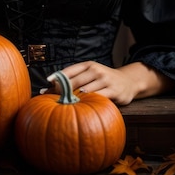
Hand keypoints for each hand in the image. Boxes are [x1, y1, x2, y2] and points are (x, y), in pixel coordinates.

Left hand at [45, 60, 174, 105]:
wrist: (128, 82)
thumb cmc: (104, 80)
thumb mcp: (91, 74)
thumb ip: (76, 78)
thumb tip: (51, 86)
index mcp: (88, 65)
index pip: (70, 70)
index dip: (58, 77)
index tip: (46, 84)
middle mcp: (96, 70)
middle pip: (75, 81)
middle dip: (63, 91)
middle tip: (55, 99)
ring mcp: (105, 80)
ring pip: (85, 90)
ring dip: (75, 99)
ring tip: (65, 106)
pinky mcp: (114, 91)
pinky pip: (98, 98)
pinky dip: (89, 104)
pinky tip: (82, 109)